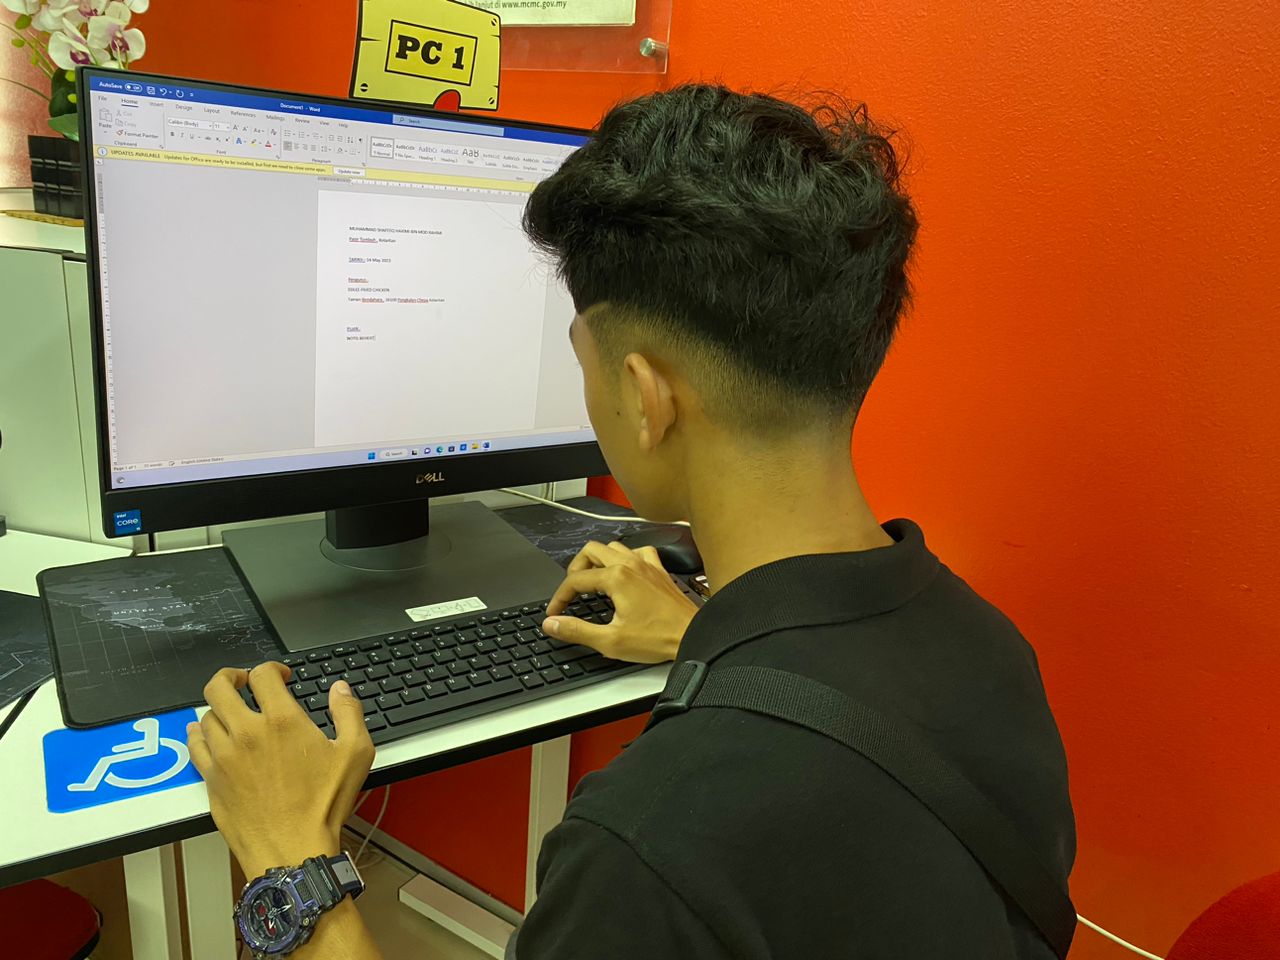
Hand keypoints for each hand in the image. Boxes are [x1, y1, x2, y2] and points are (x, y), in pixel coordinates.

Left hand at [186, 663, 374, 879]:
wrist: (293, 850)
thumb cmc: (324, 805)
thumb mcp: (356, 753)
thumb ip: (349, 712)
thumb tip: (340, 689)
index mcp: (281, 721)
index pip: (261, 675)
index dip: (272, 669)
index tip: (281, 677)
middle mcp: (246, 733)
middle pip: (219, 686)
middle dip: (231, 676)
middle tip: (243, 681)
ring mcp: (223, 757)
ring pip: (206, 715)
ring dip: (220, 707)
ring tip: (233, 712)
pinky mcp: (211, 780)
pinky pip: (195, 745)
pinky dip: (199, 733)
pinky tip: (207, 733)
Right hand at [542, 540, 698, 662]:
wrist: (693, 635)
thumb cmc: (659, 638)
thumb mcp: (610, 641)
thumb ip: (577, 631)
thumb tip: (552, 624)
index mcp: (617, 578)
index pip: (575, 580)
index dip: (559, 597)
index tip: (555, 613)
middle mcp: (630, 565)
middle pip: (590, 552)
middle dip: (574, 570)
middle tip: (570, 591)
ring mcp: (646, 565)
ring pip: (613, 547)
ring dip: (597, 560)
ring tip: (591, 579)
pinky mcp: (658, 571)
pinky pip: (638, 551)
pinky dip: (626, 557)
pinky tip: (624, 571)